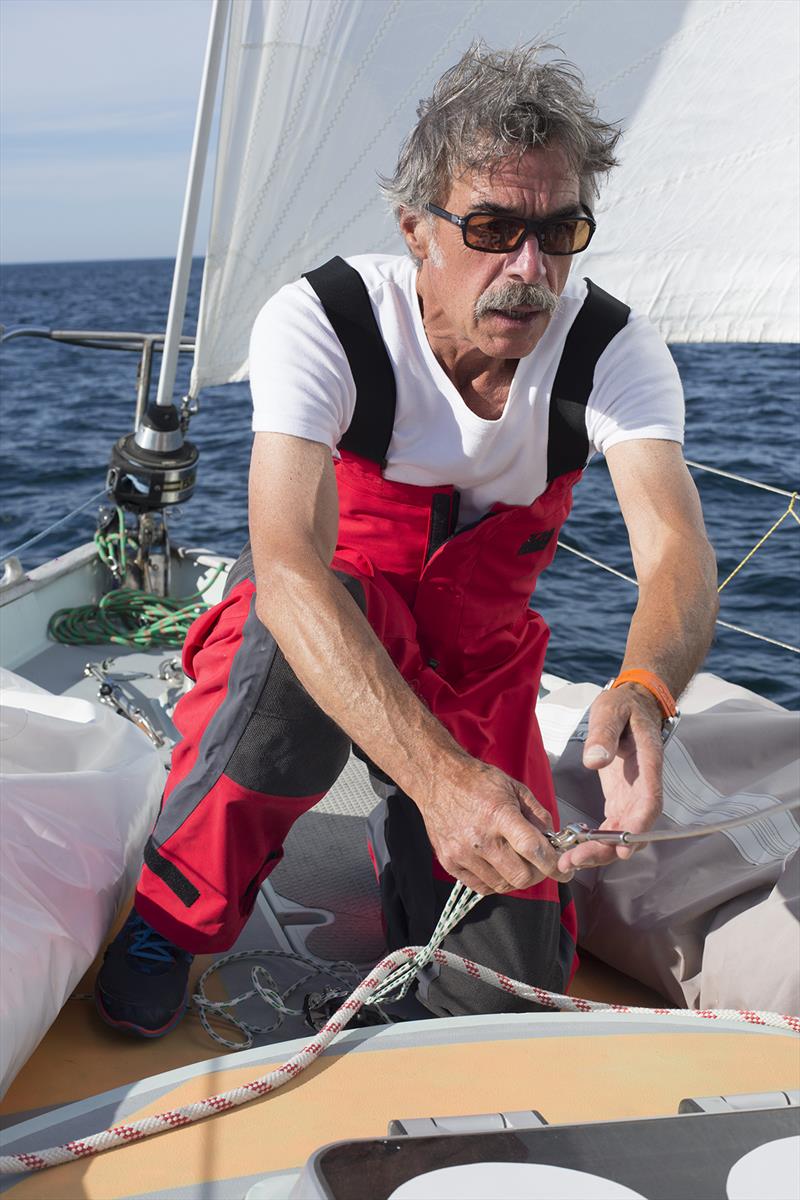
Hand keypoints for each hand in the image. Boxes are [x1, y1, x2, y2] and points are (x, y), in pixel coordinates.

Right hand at [417, 757, 573, 894]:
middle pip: (520, 876)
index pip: (533, 850)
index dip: (554, 865)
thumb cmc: (477, 781)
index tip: (564, 871)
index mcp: (499, 814)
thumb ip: (538, 814)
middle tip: (540, 864)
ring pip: (503, 885)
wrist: (437, 779)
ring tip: (516, 861)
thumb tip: (553, 840)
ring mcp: (462, 853)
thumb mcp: (514, 787)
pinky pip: (481, 887)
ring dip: (516, 878)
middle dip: (538, 874)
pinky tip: (498, 865)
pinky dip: (496, 881)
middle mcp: (480, 838)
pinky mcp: (449, 862)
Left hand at [557, 684, 663, 872]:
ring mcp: (633, 796)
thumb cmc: (624, 706)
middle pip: (635, 828)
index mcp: (648, 764)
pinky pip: (613, 828)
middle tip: (576, 860)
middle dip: (608, 849)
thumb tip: (595, 759)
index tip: (623, 848)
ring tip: (569, 861)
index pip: (649, 802)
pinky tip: (575, 850)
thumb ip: (604, 733)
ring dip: (600, 852)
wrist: (633, 704)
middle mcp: (644, 786)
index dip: (638, 828)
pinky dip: (597, 842)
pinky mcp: (621, 800)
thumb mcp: (611, 711)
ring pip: (623, 834)